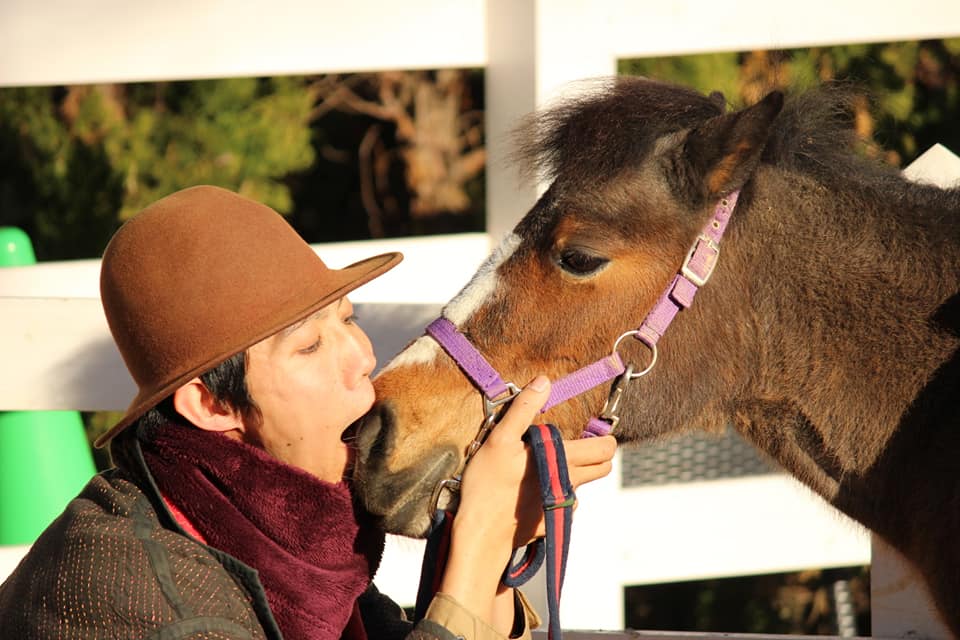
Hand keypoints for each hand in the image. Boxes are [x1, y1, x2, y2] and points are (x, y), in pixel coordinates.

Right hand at [437, 375, 615, 630]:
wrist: (480, 532)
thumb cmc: (488, 484)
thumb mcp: (500, 439)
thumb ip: (523, 409)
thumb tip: (544, 382)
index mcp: (563, 460)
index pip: (606, 450)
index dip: (603, 438)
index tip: (588, 432)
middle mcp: (569, 484)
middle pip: (602, 469)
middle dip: (596, 455)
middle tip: (572, 446)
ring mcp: (561, 506)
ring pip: (581, 485)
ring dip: (572, 474)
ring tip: (545, 465)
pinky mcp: (551, 522)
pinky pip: (563, 504)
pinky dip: (555, 494)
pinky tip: (532, 490)